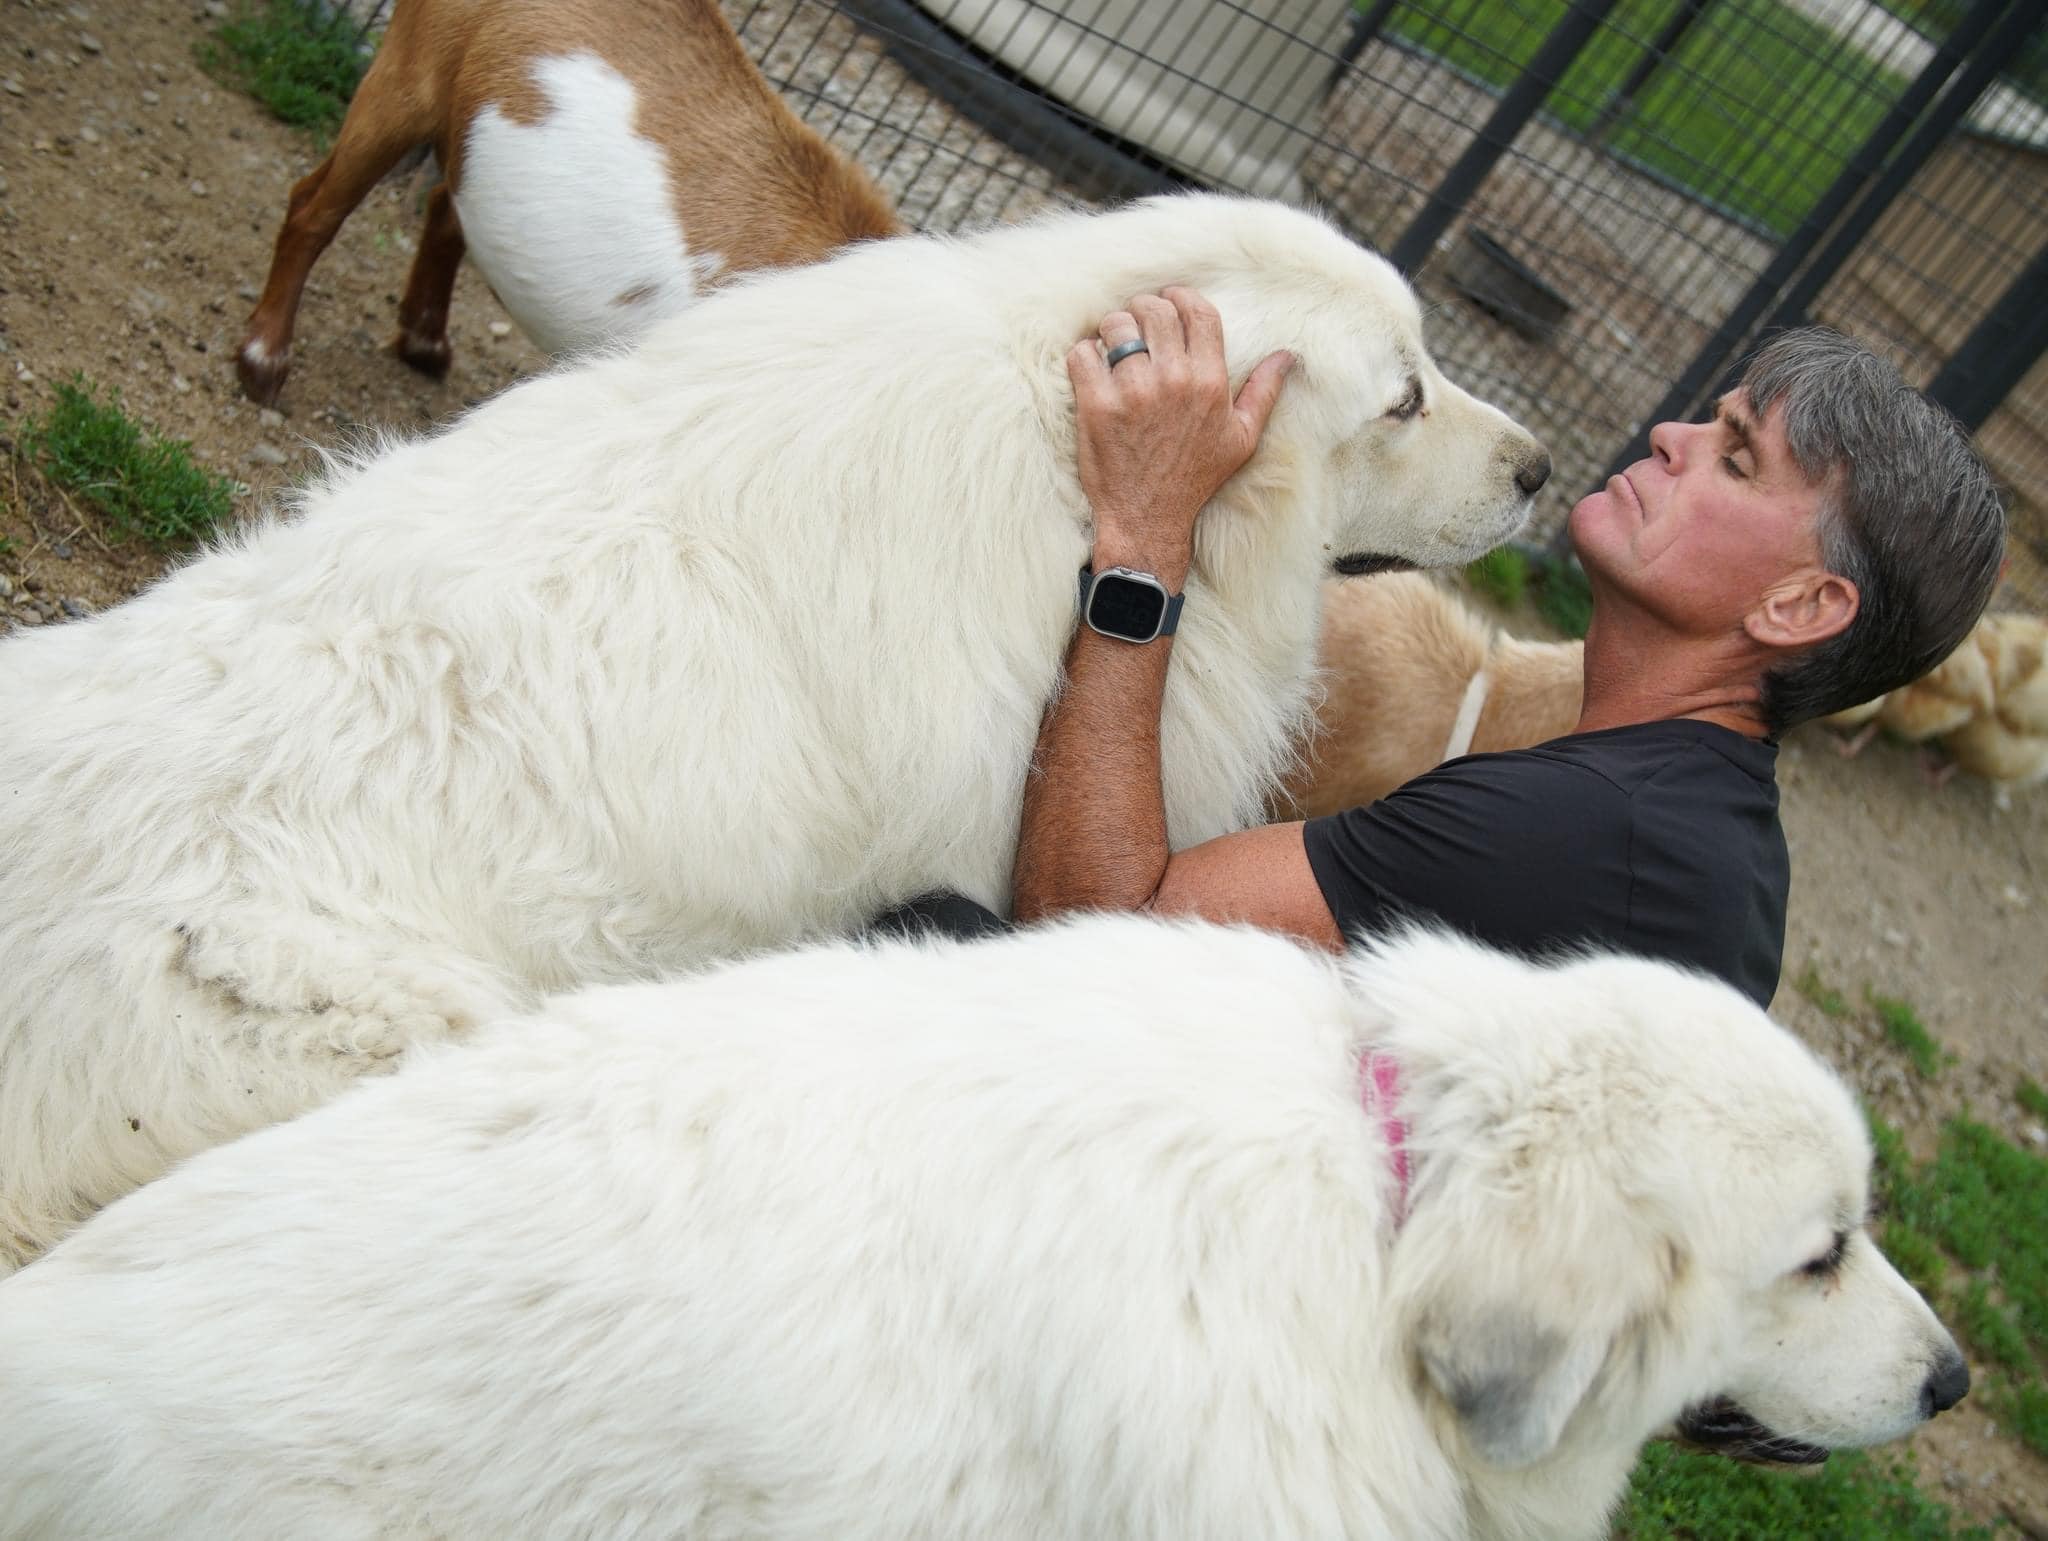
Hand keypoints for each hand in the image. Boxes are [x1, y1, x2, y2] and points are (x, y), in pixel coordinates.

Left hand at [1066, 286, 1292, 586]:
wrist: (1148, 518)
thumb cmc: (1195, 478)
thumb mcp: (1241, 439)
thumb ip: (1264, 392)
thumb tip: (1287, 355)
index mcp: (1210, 383)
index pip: (1198, 312)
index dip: (1181, 297)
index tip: (1170, 301)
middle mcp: (1174, 381)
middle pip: (1154, 310)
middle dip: (1143, 309)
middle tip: (1137, 324)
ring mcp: (1133, 392)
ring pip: (1115, 326)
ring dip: (1112, 331)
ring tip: (1113, 347)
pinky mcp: (1096, 405)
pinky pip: (1083, 353)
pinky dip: (1084, 354)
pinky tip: (1092, 369)